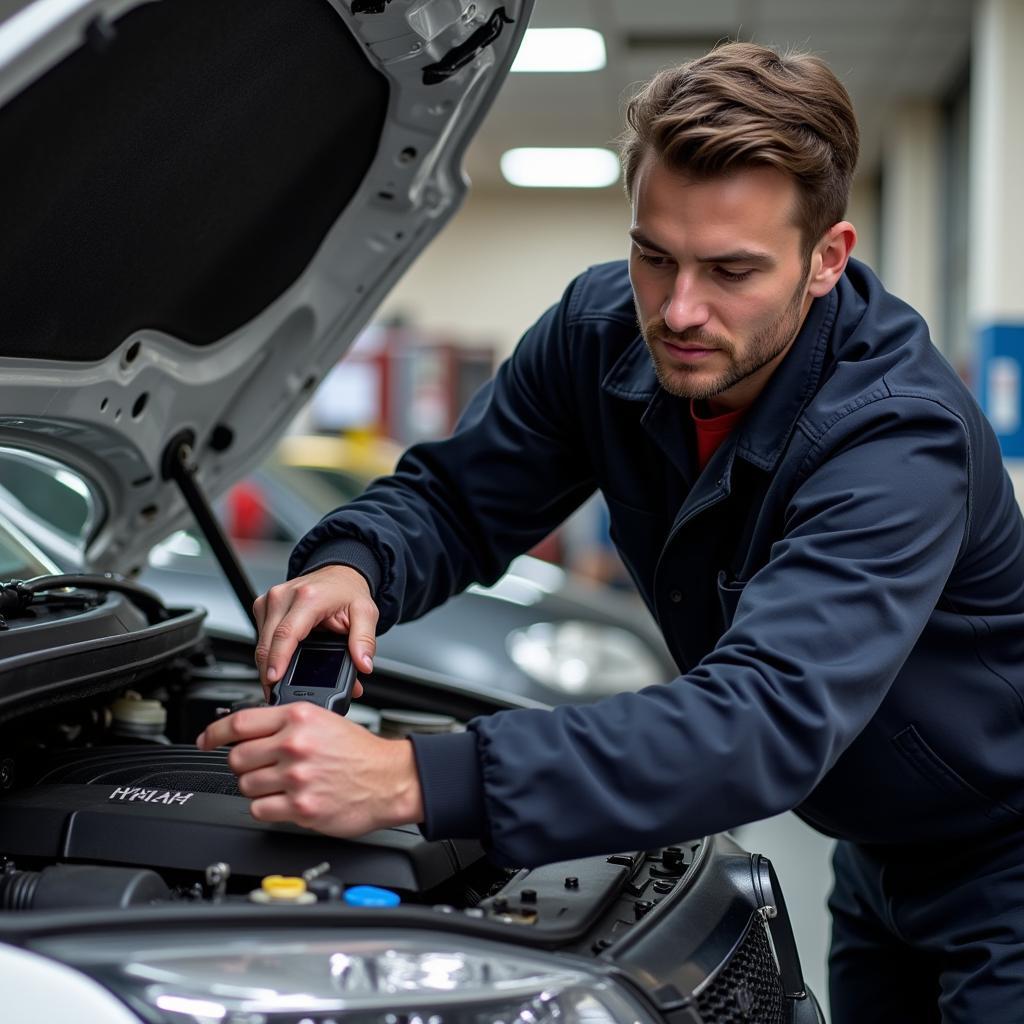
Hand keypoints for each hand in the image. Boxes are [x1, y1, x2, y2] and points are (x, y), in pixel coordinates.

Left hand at [196, 704, 423, 834]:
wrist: (389, 779)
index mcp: (299, 718)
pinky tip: (286, 800)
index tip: (206, 741)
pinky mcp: (300, 807)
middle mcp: (295, 744)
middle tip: (259, 768)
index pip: (240, 722)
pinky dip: (267, 808)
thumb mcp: (324, 720)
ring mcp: (296, 777)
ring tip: (281, 785)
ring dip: (257, 788)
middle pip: (236, 758)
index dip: (214, 733)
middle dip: (243, 765)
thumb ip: (286, 724)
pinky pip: (259, 810)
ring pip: (246, 786)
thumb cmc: (359, 752)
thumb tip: (248, 733)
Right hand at [254, 565, 377, 694]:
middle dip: (271, 672)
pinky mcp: (264, 605)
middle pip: (267, 642)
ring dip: (269, 664)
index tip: (274, 680)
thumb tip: (363, 664)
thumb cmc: (348, 592)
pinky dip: (269, 652)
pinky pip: (261, 636)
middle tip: (279, 693)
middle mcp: (284, 596)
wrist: (339, 573)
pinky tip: (281, 661)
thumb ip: (364, 640)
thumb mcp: (365, 613)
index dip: (278, 660)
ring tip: (284, 679)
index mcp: (308, 598)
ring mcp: (270, 600)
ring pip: (261, 642)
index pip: (286, 634)